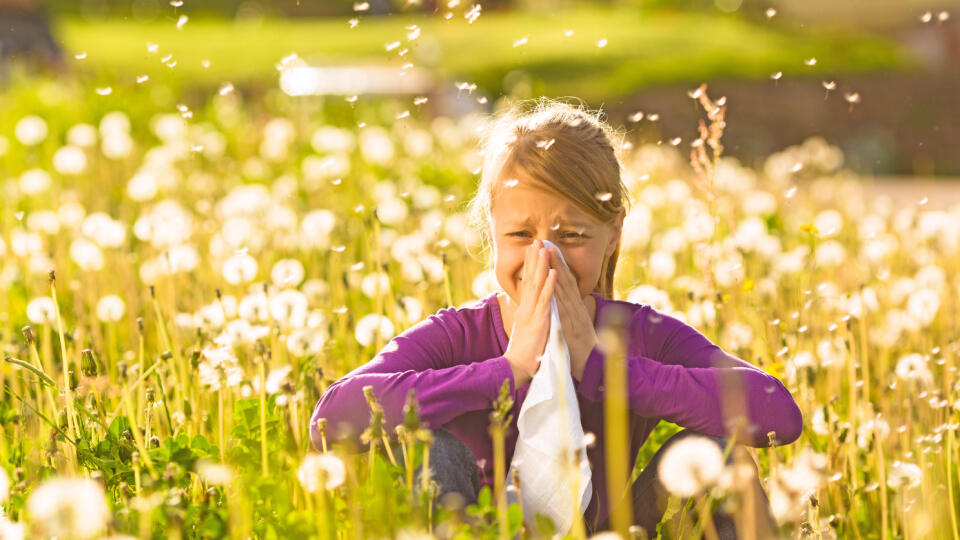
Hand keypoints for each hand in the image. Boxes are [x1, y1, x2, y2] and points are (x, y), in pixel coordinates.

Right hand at [504, 239, 557, 387]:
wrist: (517, 368)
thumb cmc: (524, 353)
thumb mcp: (527, 330)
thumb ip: (529, 317)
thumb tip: (531, 309)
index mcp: (525, 309)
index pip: (528, 283)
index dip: (531, 266)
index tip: (533, 250)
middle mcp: (527, 308)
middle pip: (530, 278)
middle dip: (533, 259)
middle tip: (536, 240)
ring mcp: (532, 313)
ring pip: (537, 285)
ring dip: (541, 266)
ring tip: (544, 248)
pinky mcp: (539, 321)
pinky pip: (546, 300)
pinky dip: (550, 285)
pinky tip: (553, 272)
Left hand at [546, 247, 598, 381]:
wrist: (593, 368)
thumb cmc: (582, 350)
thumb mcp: (575, 329)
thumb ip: (571, 316)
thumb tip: (566, 306)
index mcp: (575, 309)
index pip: (566, 283)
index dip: (558, 266)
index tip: (549, 250)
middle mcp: (576, 309)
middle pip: (565, 281)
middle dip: (555, 261)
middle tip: (546, 242)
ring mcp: (575, 316)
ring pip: (564, 289)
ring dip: (556, 270)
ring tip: (548, 253)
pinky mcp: (572, 327)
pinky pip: (564, 308)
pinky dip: (559, 294)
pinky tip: (553, 282)